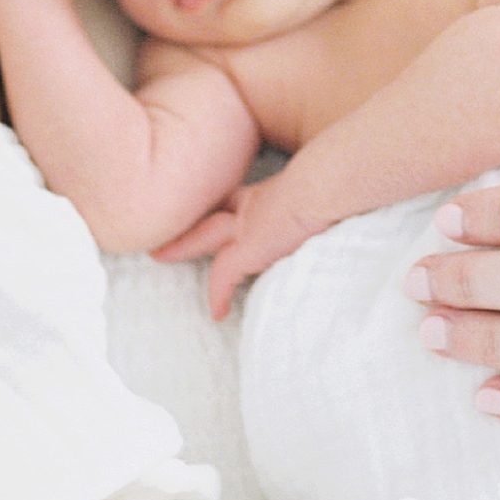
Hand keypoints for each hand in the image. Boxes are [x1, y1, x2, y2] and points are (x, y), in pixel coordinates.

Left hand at [154, 170, 322, 319]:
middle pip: (213, 213)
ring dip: (182, 246)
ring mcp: (248, 224)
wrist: (325, 187)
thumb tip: (339, 209)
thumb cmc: (332, 185)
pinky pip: (224, 275)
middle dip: (191, 219)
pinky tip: (217, 313)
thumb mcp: (321, 196)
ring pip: (205, 236)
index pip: (241, 199)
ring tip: (159, 256)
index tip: (220, 208)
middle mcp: (256, 206)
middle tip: (166, 224)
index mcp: (273, 194)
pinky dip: (218, 293)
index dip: (228, 204)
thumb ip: (317, 205)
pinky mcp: (248, 247)